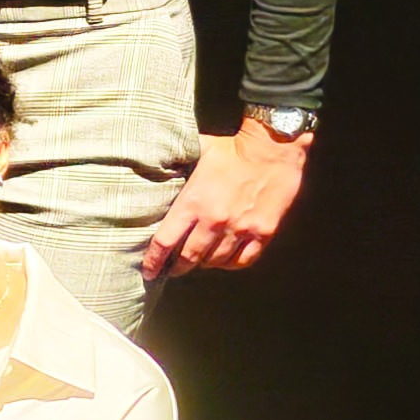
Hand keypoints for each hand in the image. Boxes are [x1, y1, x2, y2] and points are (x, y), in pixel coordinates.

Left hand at [142, 121, 308, 280]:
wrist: (272, 148)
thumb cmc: (230, 150)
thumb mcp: (194, 155)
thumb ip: (173, 168)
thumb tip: (147, 167)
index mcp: (193, 202)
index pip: (164, 241)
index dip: (153, 261)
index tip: (148, 272)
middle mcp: (215, 220)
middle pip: (188, 257)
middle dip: (177, 267)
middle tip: (171, 270)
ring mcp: (240, 228)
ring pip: (215, 261)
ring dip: (203, 264)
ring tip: (197, 261)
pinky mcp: (263, 232)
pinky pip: (243, 260)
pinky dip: (230, 264)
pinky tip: (223, 259)